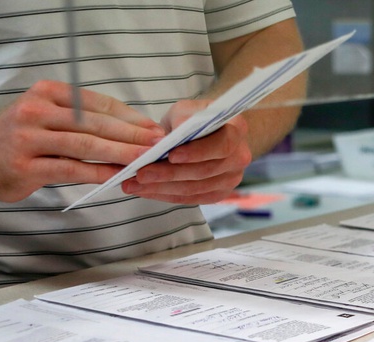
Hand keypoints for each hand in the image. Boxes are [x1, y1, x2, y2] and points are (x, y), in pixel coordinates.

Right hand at [0, 80, 164, 202]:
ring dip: (120, 153)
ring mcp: (29, 137)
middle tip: (158, 144)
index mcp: (49, 92)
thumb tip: (135, 130)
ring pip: (85, 145)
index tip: (154, 128)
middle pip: (95, 123)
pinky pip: (71, 169)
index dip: (130, 117)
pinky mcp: (26, 165)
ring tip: (144, 159)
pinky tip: (117, 176)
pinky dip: (98, 172)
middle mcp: (37, 110)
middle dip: (131, 134)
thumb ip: (86, 120)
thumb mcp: (52, 116)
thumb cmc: (26, 136)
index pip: (98, 103)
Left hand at [121, 99, 251, 204]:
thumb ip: (183, 117)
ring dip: (162, 188)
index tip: (170, 155)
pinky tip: (146, 191)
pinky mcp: (218, 194)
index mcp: (237, 130)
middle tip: (141, 173)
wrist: (203, 134)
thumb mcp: (186, 109)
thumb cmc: (193, 118)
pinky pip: (191, 199)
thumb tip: (180, 130)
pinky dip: (166, 195)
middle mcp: (240, 157)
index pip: (221, 145)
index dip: (197, 152)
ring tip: (134, 184)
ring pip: (195, 189)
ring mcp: (231, 179)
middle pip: (205, 171)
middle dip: (170, 174)